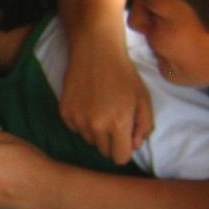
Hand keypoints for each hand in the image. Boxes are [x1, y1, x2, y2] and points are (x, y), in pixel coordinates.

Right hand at [59, 36, 151, 164]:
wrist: (95, 51)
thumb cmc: (124, 74)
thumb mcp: (143, 99)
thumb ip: (144, 127)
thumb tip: (134, 146)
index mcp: (119, 123)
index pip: (120, 158)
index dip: (124, 150)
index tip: (124, 138)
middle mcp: (96, 125)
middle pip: (104, 152)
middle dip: (111, 141)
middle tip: (113, 119)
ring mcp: (78, 119)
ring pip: (89, 140)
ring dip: (96, 131)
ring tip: (100, 109)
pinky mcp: (64, 112)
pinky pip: (75, 129)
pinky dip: (82, 122)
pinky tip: (87, 104)